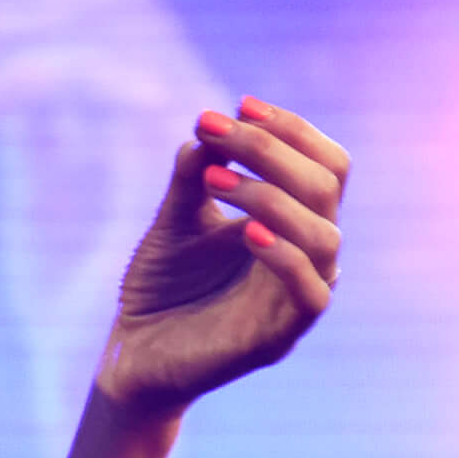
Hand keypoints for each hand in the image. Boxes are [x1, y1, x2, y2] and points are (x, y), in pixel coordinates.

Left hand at [98, 96, 347, 421]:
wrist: (133, 353)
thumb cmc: (162, 285)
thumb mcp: (174, 219)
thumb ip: (193, 174)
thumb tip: (209, 125)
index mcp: (292, 222)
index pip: (323, 164)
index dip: (291, 130)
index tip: (240, 104)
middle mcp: (306, 254)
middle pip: (325, 186)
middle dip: (272, 149)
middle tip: (217, 130)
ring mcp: (296, 296)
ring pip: (323, 235)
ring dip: (272, 196)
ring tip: (217, 177)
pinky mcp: (280, 337)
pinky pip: (310, 292)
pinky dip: (284, 257)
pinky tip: (246, 233)